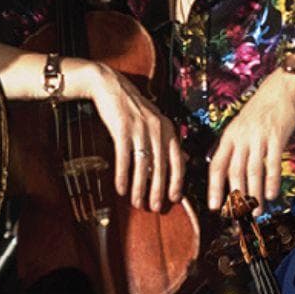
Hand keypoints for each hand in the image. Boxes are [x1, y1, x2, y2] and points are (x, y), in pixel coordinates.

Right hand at [76, 61, 184, 211]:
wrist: (109, 85)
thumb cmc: (132, 107)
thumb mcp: (156, 121)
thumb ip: (169, 141)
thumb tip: (185, 159)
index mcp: (168, 129)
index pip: (178, 160)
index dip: (177, 182)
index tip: (174, 199)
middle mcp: (158, 129)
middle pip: (161, 166)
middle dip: (158, 190)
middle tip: (154, 208)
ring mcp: (141, 128)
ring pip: (144, 165)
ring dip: (140, 187)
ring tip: (137, 203)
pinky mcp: (122, 128)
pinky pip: (124, 158)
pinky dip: (123, 176)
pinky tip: (121, 189)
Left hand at [206, 63, 294, 210]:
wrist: (283, 86)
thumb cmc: (263, 108)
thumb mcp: (242, 124)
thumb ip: (236, 145)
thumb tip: (230, 170)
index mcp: (229, 135)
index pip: (216, 165)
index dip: (214, 188)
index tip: (214, 206)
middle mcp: (241, 137)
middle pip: (233, 172)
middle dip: (235, 196)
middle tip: (238, 215)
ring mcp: (258, 136)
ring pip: (252, 171)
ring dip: (253, 194)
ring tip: (256, 212)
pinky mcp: (276, 136)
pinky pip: (271, 162)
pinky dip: (270, 180)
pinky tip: (271, 195)